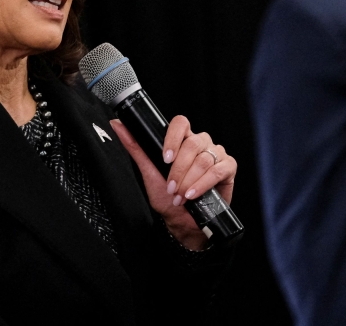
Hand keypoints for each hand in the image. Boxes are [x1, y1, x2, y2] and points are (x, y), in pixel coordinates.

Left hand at [110, 116, 235, 249]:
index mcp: (182, 140)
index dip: (173, 138)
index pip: (180, 123)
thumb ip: (135, 147)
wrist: (183, 222)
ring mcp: (215, 154)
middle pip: (192, 143)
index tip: (165, 159)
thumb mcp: (148, 172)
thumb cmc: (166, 197)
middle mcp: (200, 143)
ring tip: (181, 196)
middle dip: (179, 170)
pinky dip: (204, 183)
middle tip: (171, 187)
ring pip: (204, 159)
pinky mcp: (228, 168)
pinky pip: (219, 169)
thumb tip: (117, 124)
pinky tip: (194, 194)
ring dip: (189, 181)